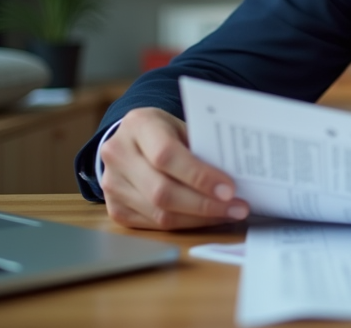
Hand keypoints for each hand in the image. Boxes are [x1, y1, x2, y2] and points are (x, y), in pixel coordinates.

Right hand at [98, 107, 249, 230]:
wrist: (130, 138)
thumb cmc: (165, 130)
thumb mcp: (182, 125)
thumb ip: (202, 146)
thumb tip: (236, 174)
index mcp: (138, 125)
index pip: (167, 156)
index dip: (199, 176)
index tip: (230, 189)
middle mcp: (118, 155)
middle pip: (161, 191)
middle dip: (205, 204)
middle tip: (238, 207)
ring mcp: (112, 184)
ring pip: (159, 214)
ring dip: (200, 218)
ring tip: (230, 214)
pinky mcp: (115, 208)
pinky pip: (155, 225)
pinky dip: (187, 224)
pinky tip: (209, 218)